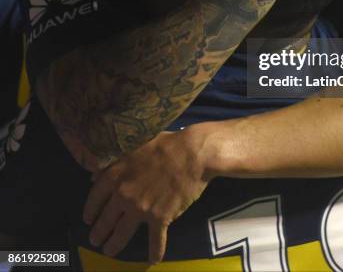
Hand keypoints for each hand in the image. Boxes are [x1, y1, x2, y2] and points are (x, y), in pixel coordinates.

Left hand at [83, 128, 210, 263]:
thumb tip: (94, 175)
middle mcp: (123, 195)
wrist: (192, 154)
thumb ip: (114, 162)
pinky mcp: (160, 219)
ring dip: (114, 246)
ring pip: (122, 234)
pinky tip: (152, 260)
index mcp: (115, 174)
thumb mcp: (135, 146)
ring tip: (110, 251)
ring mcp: (141, 209)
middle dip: (98, 233)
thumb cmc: (165, 144)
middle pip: (105, 220)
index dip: (90, 211)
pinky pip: (154, 241)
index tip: (88, 219)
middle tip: (95, 240)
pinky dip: (153, 252)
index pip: (95, 197)